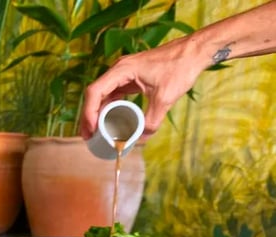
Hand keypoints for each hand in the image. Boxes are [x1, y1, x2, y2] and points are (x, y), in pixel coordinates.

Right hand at [80, 37, 205, 138]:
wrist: (194, 52)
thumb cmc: (180, 67)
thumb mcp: (165, 98)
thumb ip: (152, 121)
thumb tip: (140, 139)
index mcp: (122, 70)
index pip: (95, 92)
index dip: (89, 112)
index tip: (91, 129)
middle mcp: (118, 69)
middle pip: (94, 94)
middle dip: (89, 116)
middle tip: (88, 136)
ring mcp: (123, 73)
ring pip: (103, 95)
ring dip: (98, 113)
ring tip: (96, 132)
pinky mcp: (130, 78)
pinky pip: (113, 94)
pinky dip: (109, 107)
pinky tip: (110, 120)